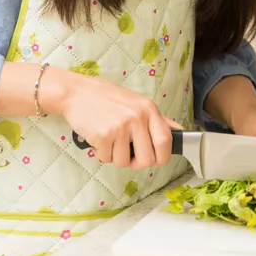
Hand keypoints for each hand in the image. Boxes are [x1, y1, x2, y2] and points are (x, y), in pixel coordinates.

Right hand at [46, 68, 182, 169]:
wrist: (76, 92)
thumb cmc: (106, 97)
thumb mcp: (136, 101)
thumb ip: (158, 118)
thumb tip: (178, 131)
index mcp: (148, 108)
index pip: (165, 141)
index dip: (162, 157)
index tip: (155, 160)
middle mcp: (136, 117)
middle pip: (147, 159)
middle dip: (137, 163)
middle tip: (129, 156)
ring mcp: (119, 127)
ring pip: (124, 162)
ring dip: (116, 157)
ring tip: (110, 141)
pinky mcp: (103, 135)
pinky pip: (107, 158)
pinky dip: (102, 153)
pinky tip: (99, 139)